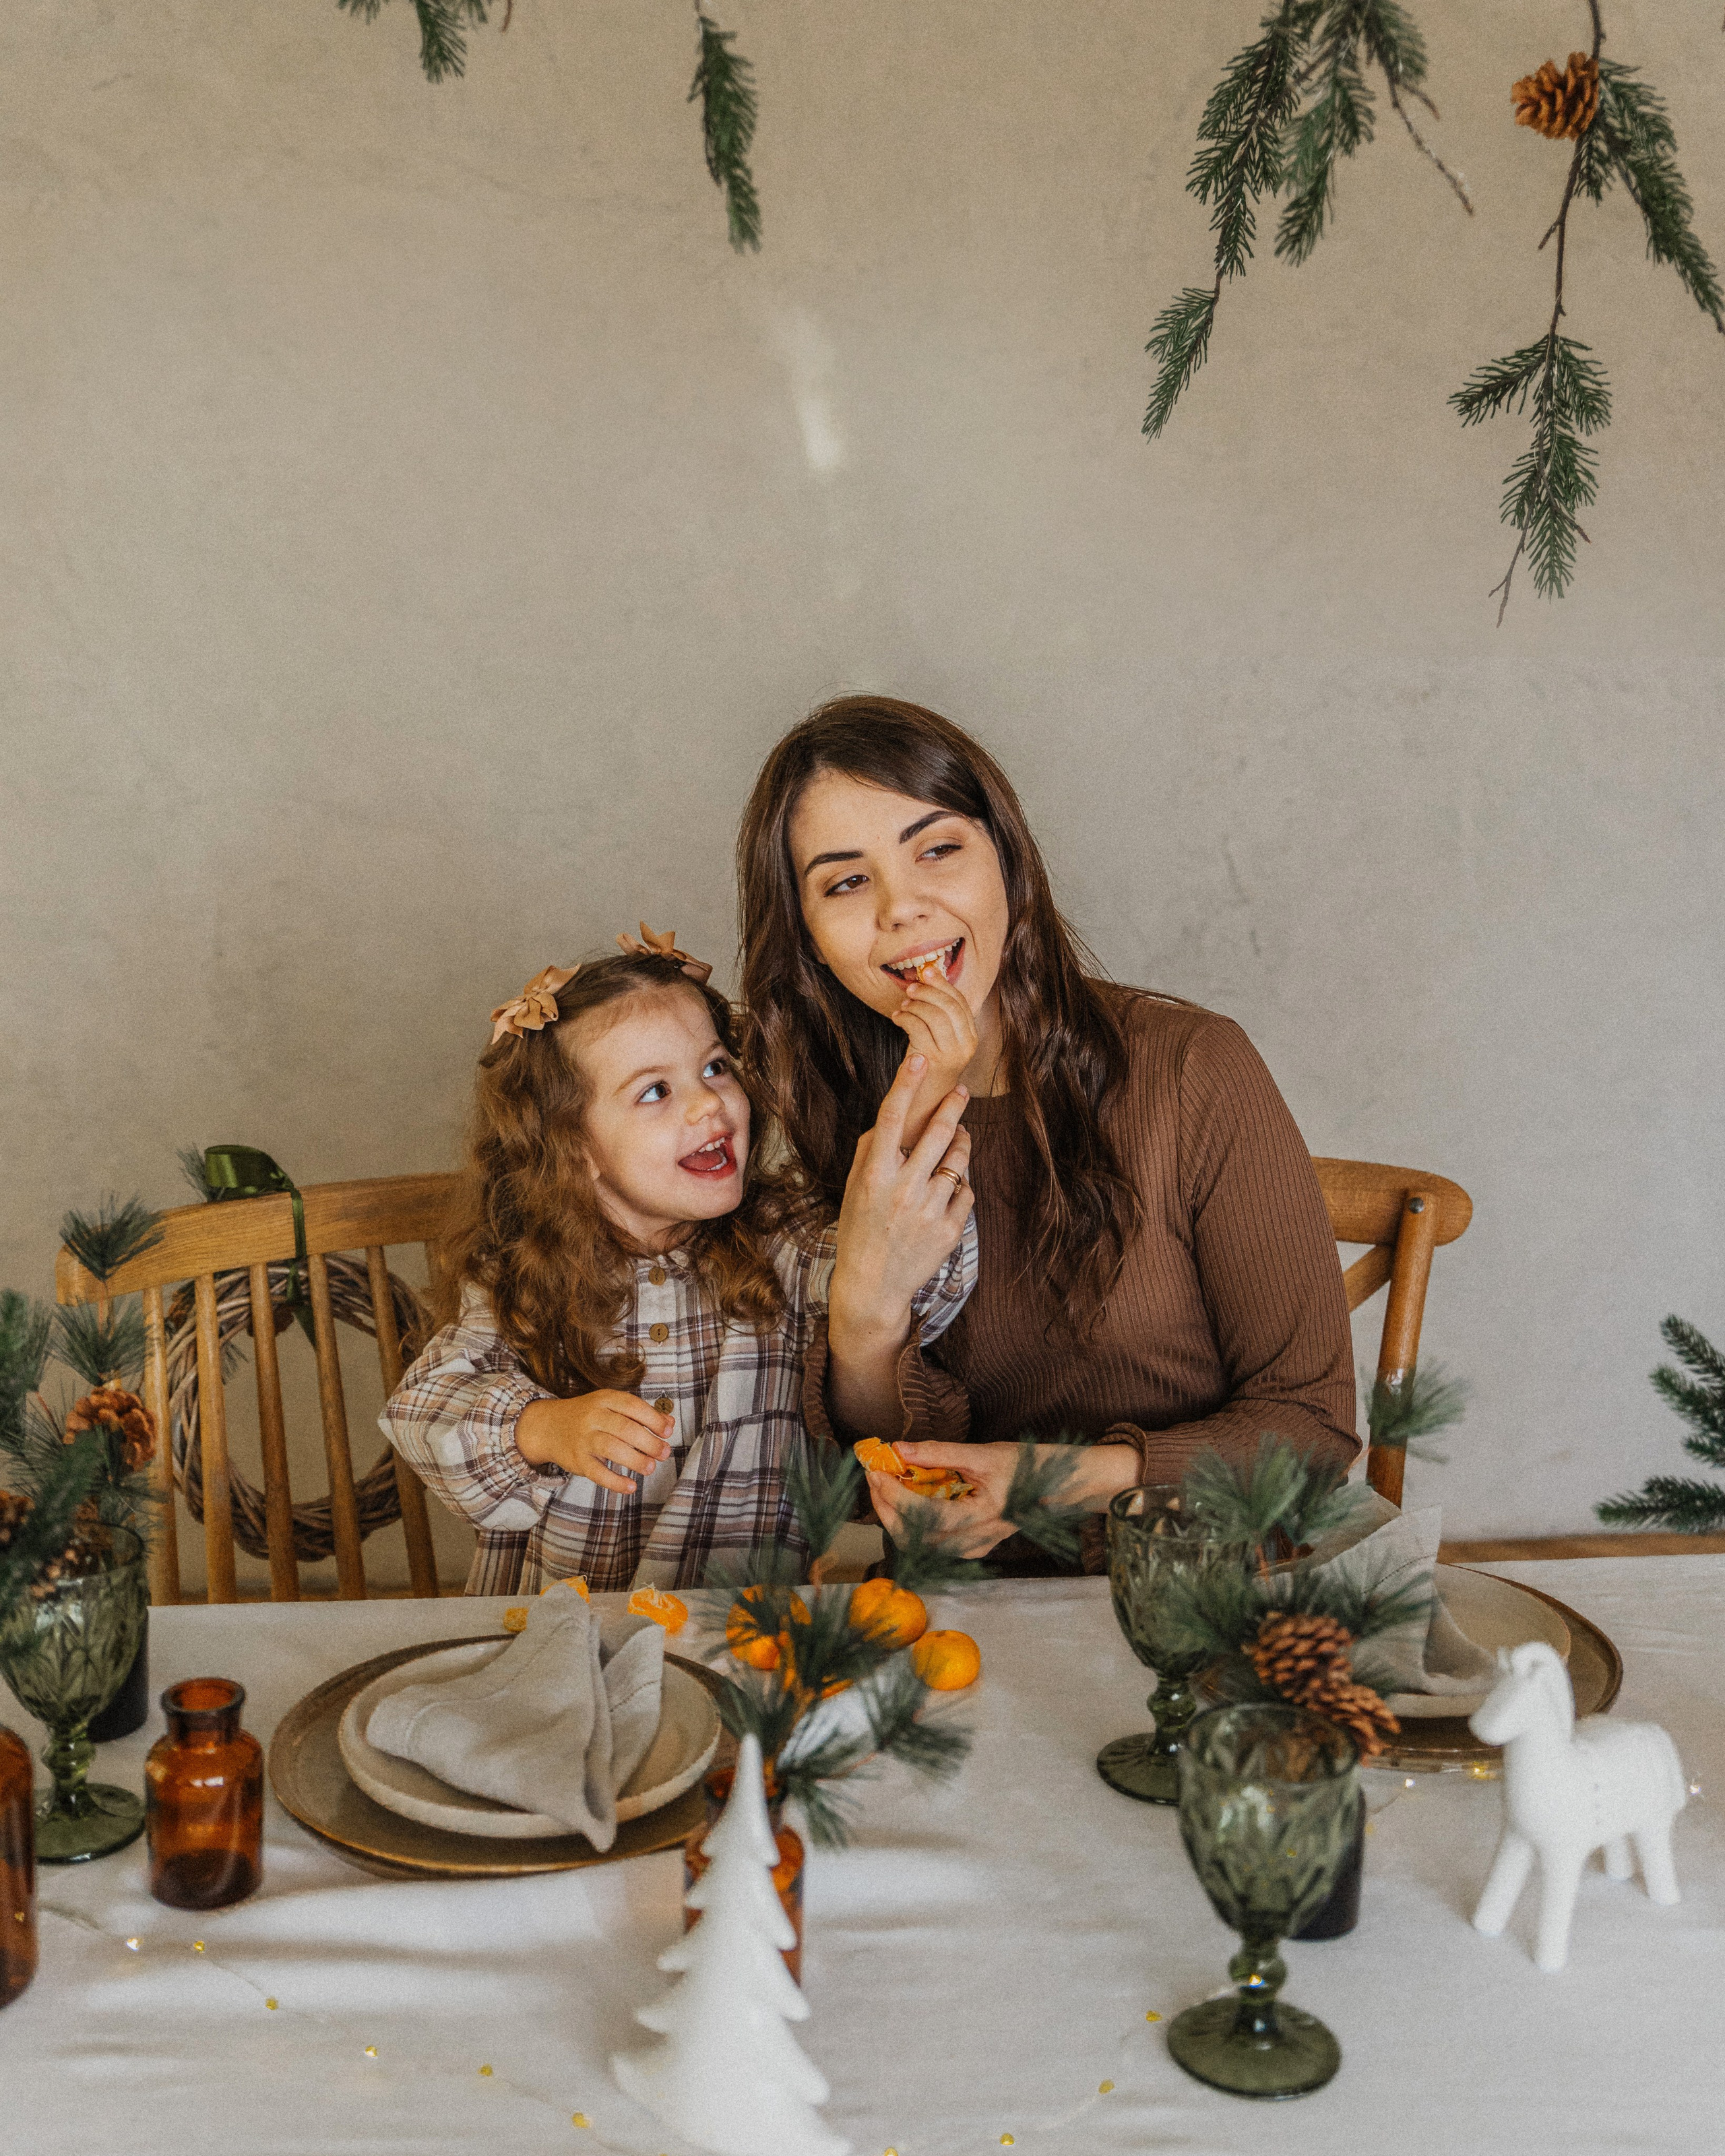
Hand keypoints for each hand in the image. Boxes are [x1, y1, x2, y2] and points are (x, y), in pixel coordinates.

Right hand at [515, 1391, 673, 1495]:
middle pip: (625, 1428)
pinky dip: (615, 1481)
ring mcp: (583, 1438)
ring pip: (612, 1449)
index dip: (653, 1419)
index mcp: (604, 1399)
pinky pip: (597, 1472)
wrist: (547, 1426)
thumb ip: (640, 1414)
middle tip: (663, 1453)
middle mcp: (593, 1416)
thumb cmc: (588, 1416)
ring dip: (635, 1460)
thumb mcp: (611, 1407)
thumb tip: (669, 1423)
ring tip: (650, 1468)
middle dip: (649, 1442)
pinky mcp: (576, 1460)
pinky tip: (630, 1486)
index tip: (667, 1431)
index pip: (632, 1406)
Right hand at [830, 1054, 973, 1347]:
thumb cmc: (860, 1230)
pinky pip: (966, 1191)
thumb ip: (871, 1151)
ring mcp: (929, 1210)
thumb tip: (890, 1118)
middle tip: (960, 1091)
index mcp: (874, 1175)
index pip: (891, 1119)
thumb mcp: (854, 1188)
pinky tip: (949, 1188)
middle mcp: (903, 1189)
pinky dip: (960, 1185)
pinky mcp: (950, 1229)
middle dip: (954, 1106)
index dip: (905, 1084)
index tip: (919, 1058)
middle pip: (938, 1133)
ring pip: (959, 1160)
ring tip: (960, 1136)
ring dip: (962, 1142)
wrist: (873, 1285)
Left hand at [869, 1439, 1140, 1558]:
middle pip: (913, 1537)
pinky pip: (932, 1541)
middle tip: (873, 1474)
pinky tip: (908, 1498)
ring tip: (886, 1483)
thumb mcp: (986, 1453)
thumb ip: (941, 1452)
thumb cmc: (1030, 1467)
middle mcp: (976, 1541)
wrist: (1062, 1488)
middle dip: (885, 1506)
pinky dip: (911, 1521)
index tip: (875, 1468)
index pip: (923, 1515)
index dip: (892, 1494)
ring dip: (895, 1515)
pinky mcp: (972, 1546)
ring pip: (919, 1543)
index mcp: (983, 1517)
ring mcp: (974, 1548)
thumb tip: (899, 1448)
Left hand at [890, 972, 977, 1148]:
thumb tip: (928, 974)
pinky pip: (918, 1027)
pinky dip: (905, 1017)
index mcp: (971, 1036)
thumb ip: (939, 1013)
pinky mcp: (932, 1059)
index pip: (960, 1001)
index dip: (943, 983)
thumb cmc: (927, 1067)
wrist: (922, 1104)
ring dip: (915, 1005)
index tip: (927, 971)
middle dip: (928, 991)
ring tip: (903, 1006)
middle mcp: (966, 1045)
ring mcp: (951, 1054)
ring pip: (934, 1014)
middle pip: (949, 1005)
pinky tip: (897, 1017)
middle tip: (910, 988)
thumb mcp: (939, 1039)